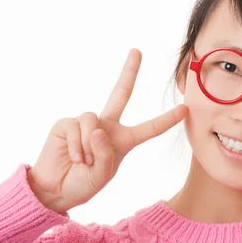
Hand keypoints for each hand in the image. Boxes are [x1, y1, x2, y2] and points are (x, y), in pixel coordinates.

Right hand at [28, 49, 187, 213]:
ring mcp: (86, 123)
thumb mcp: (102, 175)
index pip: (149, 128)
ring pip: (94, 121)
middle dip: (129, 72)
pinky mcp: (67, 124)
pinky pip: (78, 127)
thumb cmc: (83, 184)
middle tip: (137, 51)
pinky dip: (77, 145)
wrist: (56, 191)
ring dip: (90, 145)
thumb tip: (99, 130)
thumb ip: (105, 154)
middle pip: (121, 93)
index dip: (167, 119)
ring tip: (83, 161)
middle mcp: (106, 127)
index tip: (185, 109)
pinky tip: (72, 157)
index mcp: (123, 140)